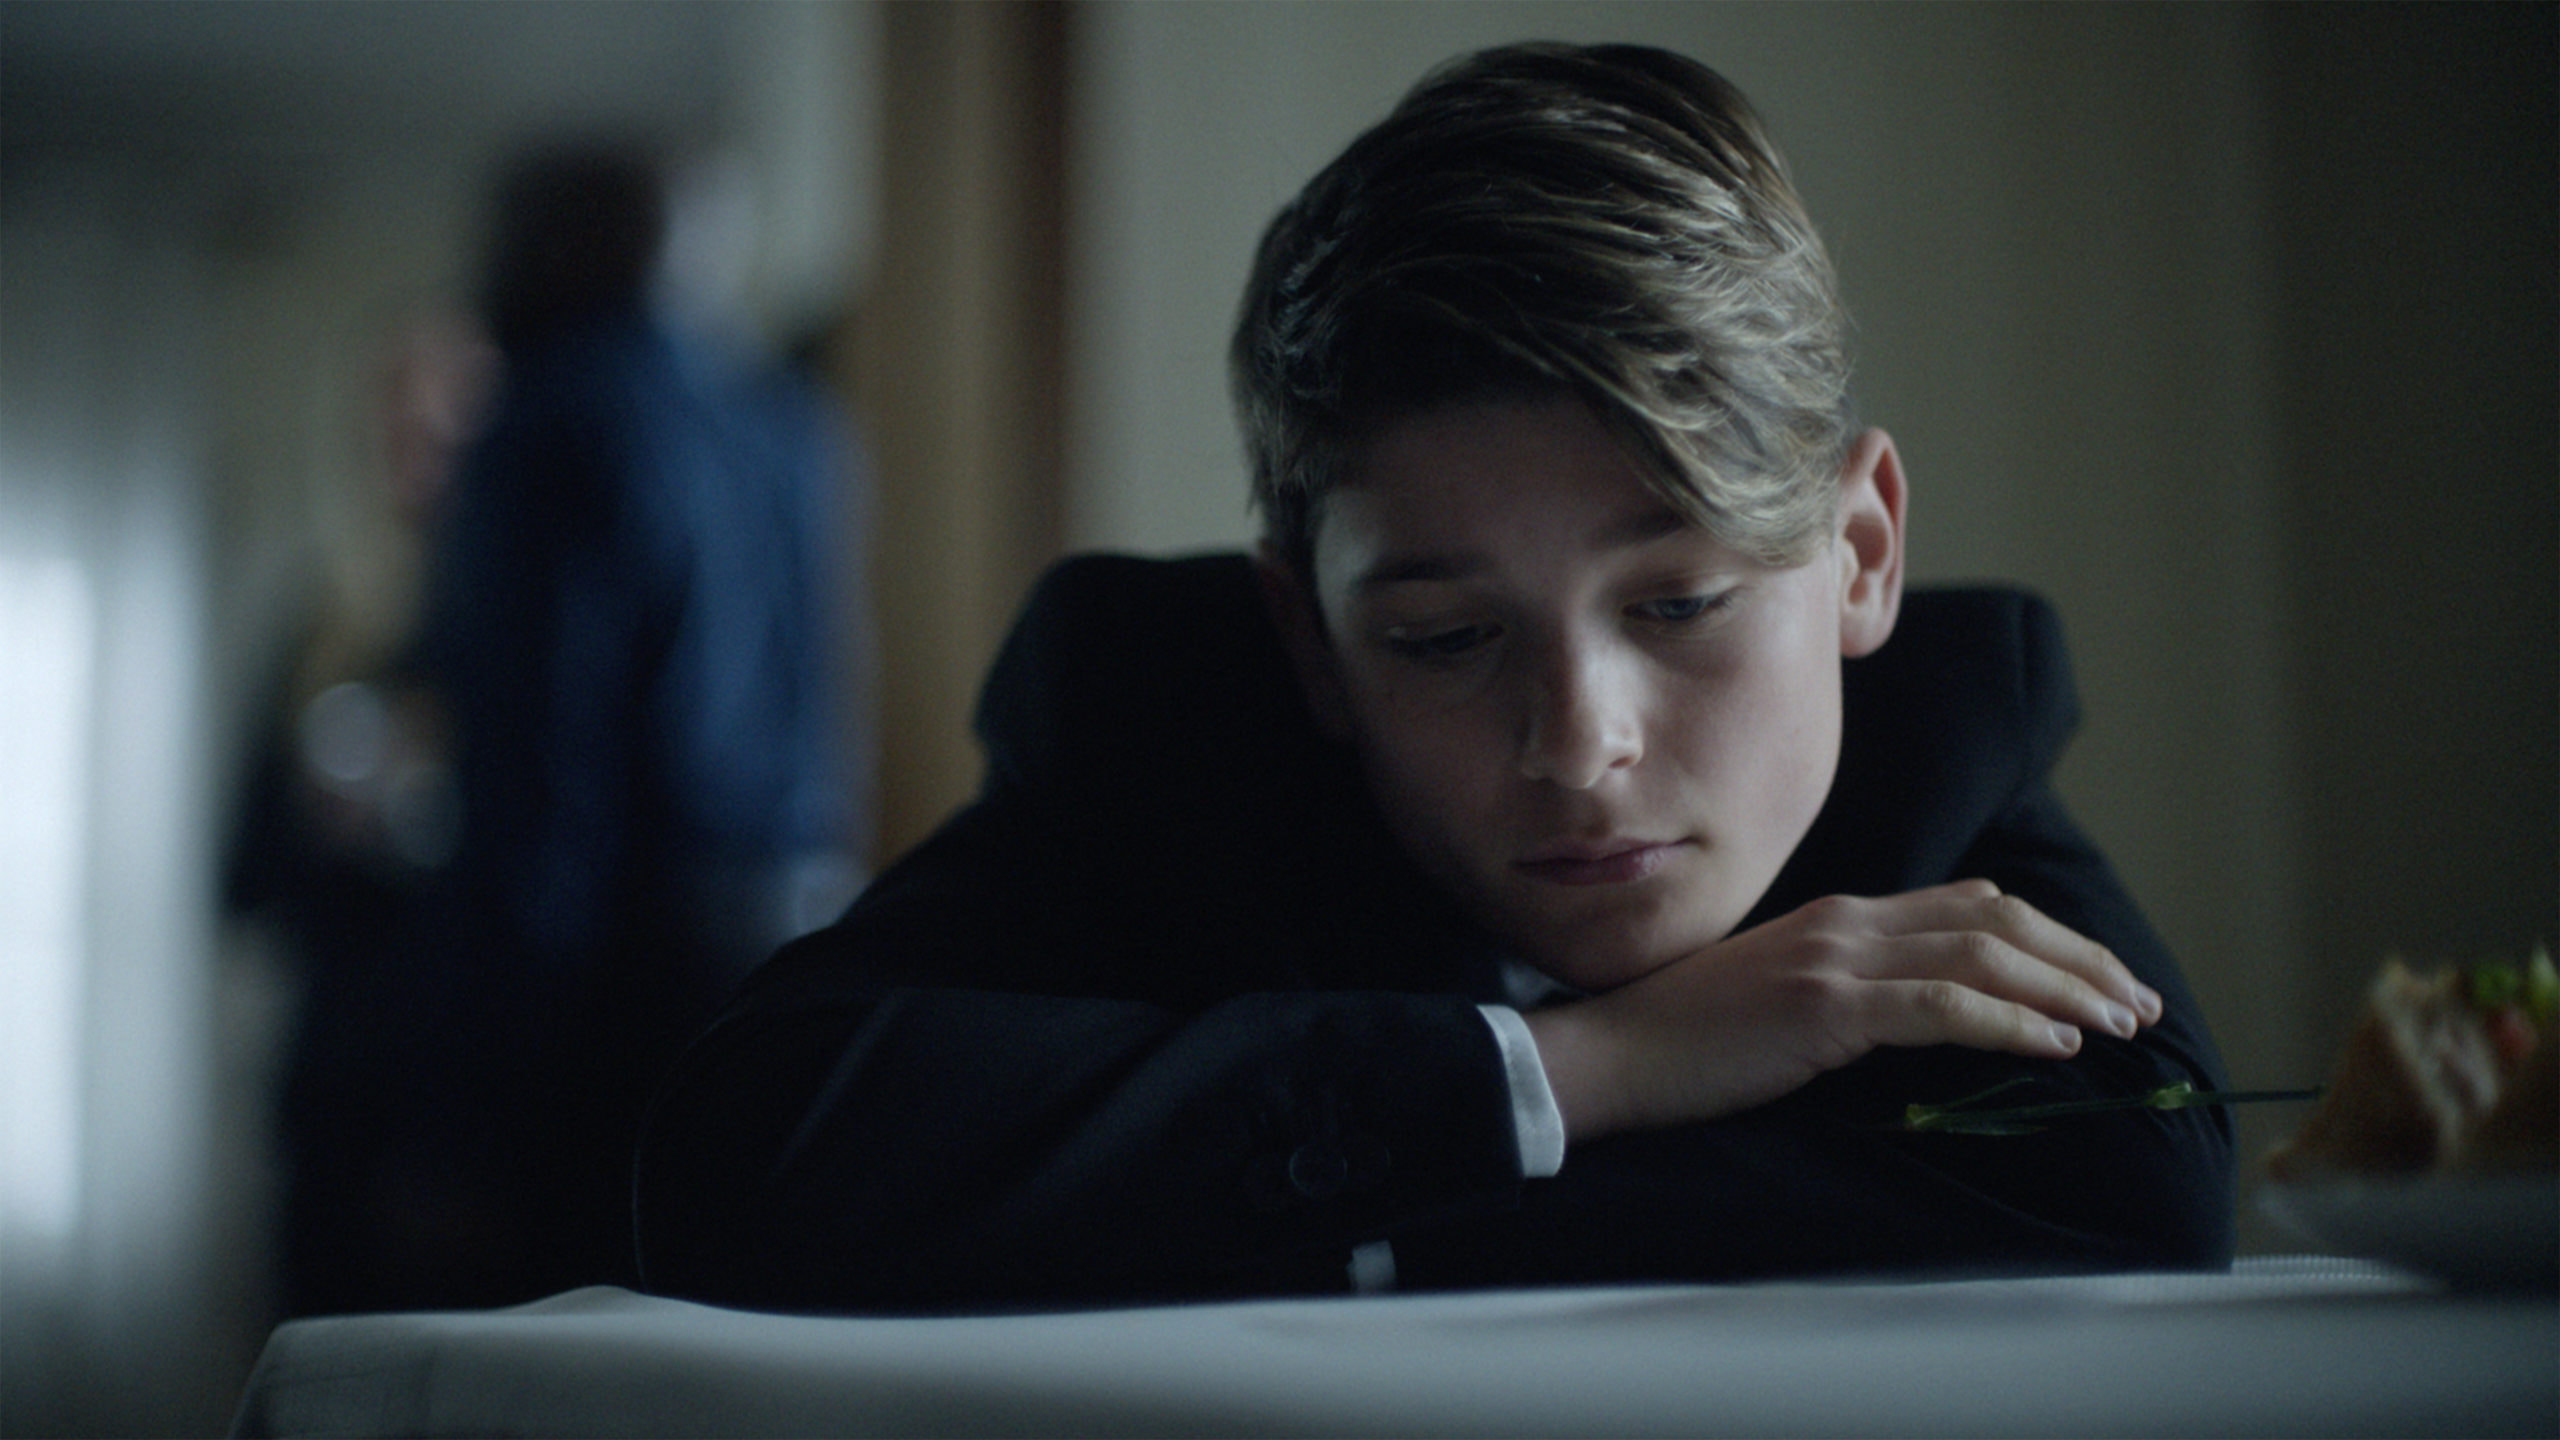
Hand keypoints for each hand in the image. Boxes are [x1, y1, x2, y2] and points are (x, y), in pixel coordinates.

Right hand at [1522, 880, 2162, 1144]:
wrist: (1615, 1054)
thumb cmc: (1693, 1042)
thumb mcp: (1786, 998)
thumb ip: (1855, 989)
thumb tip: (1927, 1016)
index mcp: (1844, 917)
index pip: (1973, 904)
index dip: (2051, 936)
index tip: (2101, 981)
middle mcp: (1850, 922)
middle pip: (1996, 919)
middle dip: (2080, 958)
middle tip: (2137, 1002)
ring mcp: (1836, 959)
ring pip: (1983, 954)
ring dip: (2065, 988)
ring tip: (2116, 1023)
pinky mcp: (1824, 1006)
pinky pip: (1941, 1005)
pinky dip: (2009, 1021)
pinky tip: (2054, 1044)